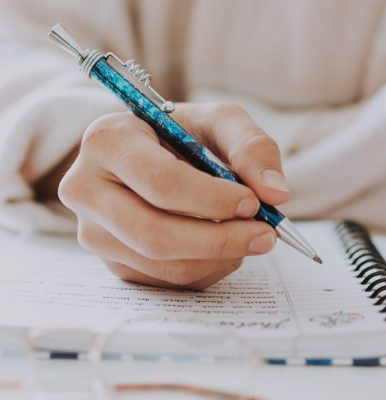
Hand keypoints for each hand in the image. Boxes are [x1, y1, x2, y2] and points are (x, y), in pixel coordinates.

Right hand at [59, 103, 289, 288]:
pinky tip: (220, 246)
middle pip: (155, 234)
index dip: (213, 200)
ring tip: (246, 236)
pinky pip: (165, 280)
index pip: (161, 183)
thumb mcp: (219, 122)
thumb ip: (252, 147)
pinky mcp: (112, 261)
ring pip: (163, 264)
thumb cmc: (182, 136)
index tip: (253, 203)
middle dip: (220, 240)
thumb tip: (276, 193)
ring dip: (218, 257)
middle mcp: (87, 190)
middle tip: (265, 235)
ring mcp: (94, 232)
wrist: (149, 156)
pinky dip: (206, 269)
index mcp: (108, 142)